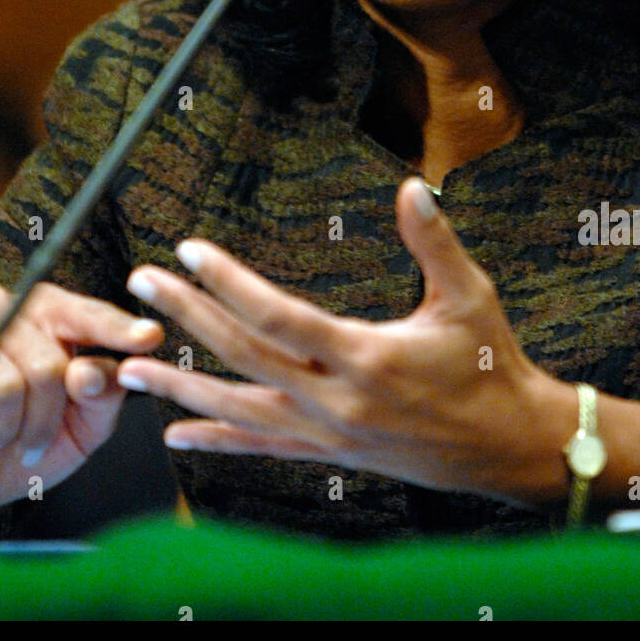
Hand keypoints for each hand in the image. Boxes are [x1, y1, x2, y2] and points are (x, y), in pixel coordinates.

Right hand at [0, 282, 163, 513]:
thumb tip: (92, 373)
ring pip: (12, 387)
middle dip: (46, 417)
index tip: (150, 337)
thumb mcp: (81, 429)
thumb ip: (101, 398)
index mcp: (54, 316)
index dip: (118, 329)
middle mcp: (12, 309)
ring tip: (1, 433)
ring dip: (11, 429)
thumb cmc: (25, 447)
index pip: (89, 316)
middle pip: (51, 366)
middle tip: (32, 437)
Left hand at [119, 177, 573, 503]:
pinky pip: (262, 448)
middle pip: (244, 355)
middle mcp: (337, 401)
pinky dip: (216, 441)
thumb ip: (433, 241)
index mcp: (366, 356)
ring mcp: (328, 434)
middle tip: (142, 282)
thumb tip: (412, 185)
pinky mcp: (330, 455)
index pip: (279, 316)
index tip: (190, 251)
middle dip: (188, 316)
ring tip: (129, 368)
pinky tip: (175, 437)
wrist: (509, 445)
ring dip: (181, 389)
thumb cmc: (491, 362)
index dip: (229, 283)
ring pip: (240, 409)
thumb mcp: (470, 294)